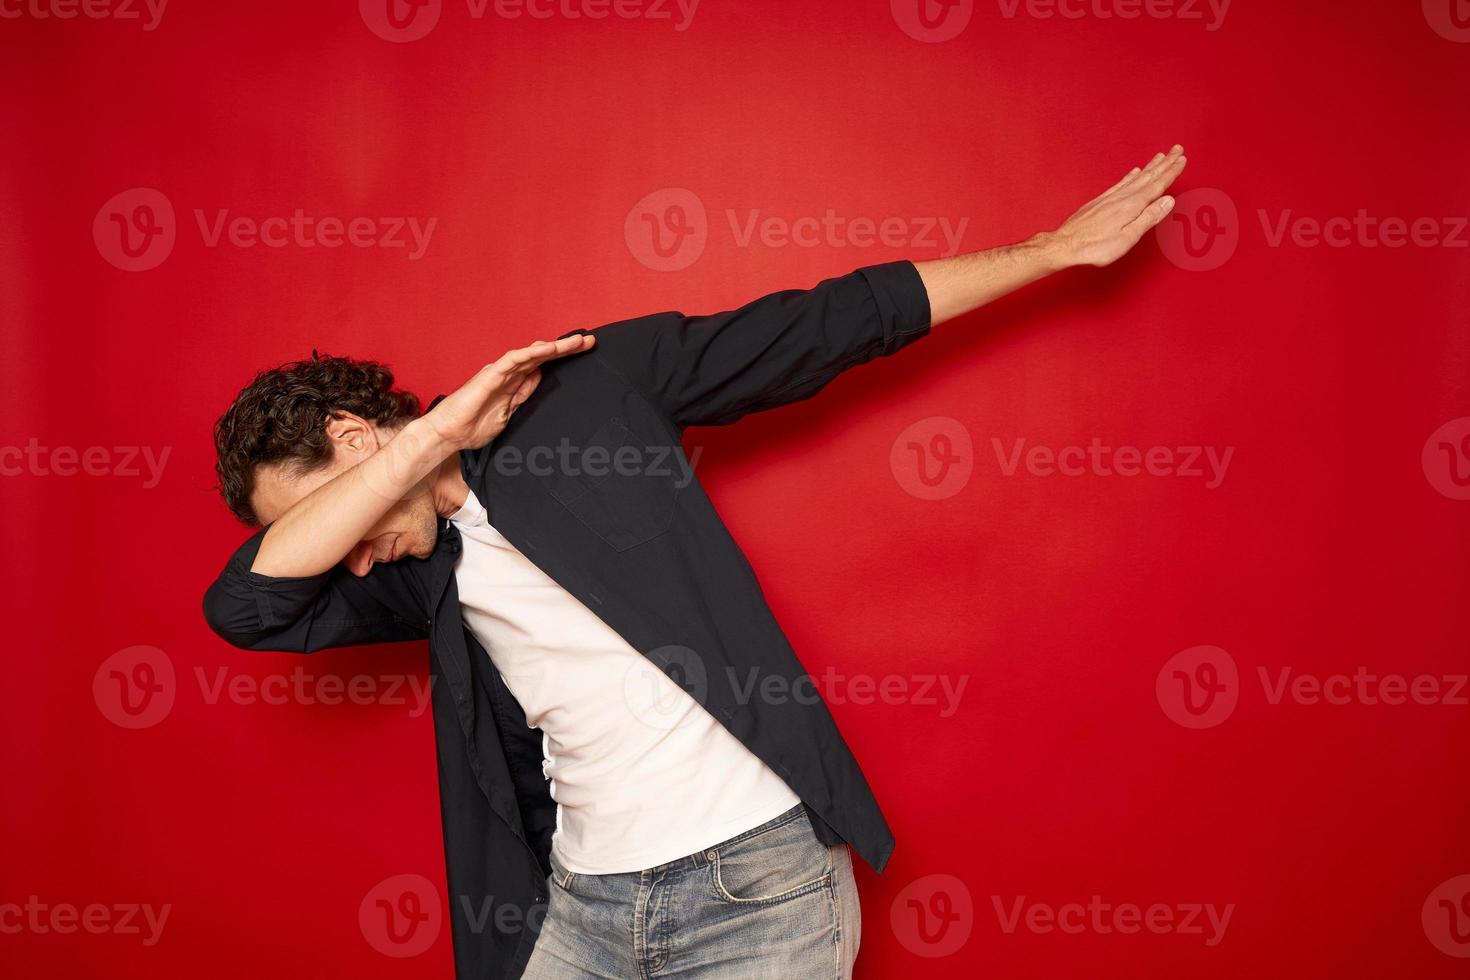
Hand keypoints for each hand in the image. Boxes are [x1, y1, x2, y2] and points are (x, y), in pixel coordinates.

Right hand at [424, 334, 594, 450]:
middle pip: (541, 356)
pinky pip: (513, 360)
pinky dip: (531, 353)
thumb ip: (522, 396)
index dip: (562, 359)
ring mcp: (499, 373)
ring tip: (577, 342)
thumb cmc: (472, 427)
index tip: (584, 354)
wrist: (448, 435)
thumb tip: (539, 379)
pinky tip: (548, 348)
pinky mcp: (490, 375)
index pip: (542, 366)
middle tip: (589, 341)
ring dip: (554, 347)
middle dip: (565, 349)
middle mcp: (508, 374)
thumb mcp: (508, 414)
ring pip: (531, 354)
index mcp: (513, 384)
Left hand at [1046, 145, 1187, 267]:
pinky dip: (1130, 176)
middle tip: (1177, 149)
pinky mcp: (1100, 201)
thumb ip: (1148, 218)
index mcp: (1132, 205)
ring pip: (1135, 178)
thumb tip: (1168, 201)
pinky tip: (1134, 172)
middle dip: (1164, 163)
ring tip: (1160, 156)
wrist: (1064, 245)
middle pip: (1148, 177)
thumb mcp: (1127, 237)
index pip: (1157, 185)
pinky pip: (1120, 183)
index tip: (1182, 159)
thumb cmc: (1095, 247)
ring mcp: (1110, 198)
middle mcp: (1122, 197)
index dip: (1171, 172)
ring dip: (1150, 167)